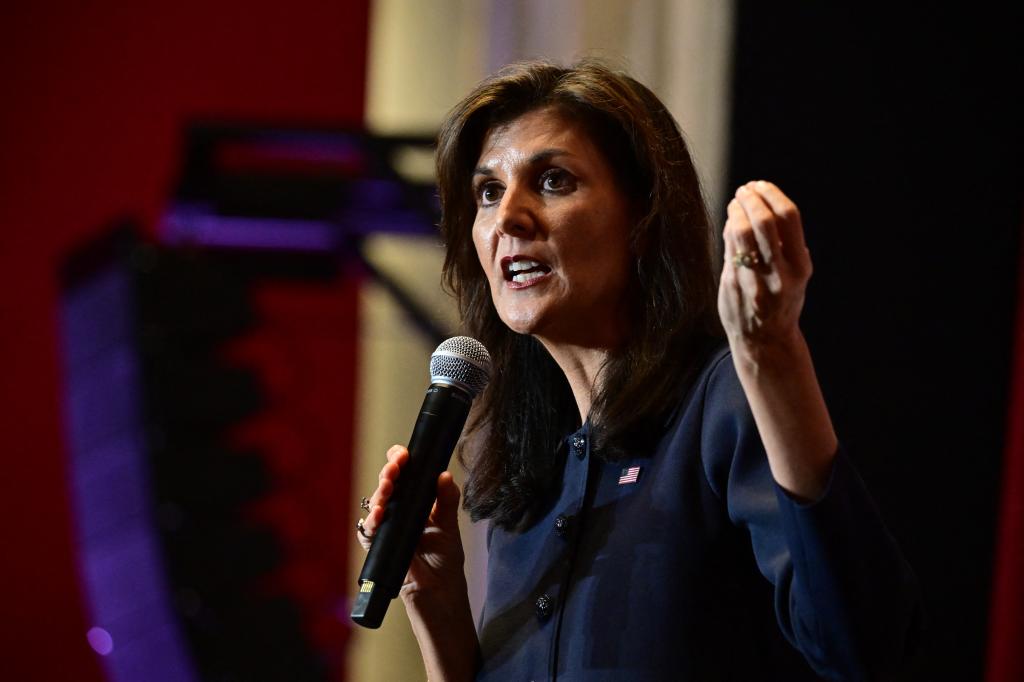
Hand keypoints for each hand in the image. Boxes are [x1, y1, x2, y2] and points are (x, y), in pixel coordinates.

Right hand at [357, 445, 466, 599]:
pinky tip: (378, 517)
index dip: (399, 460)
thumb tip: (444, 475)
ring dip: (379, 494)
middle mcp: (401, 510)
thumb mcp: (449, 526)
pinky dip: (371, 522)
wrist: (438, 593)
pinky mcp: (380, 546)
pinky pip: (369, 531)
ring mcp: (389, 527)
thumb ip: (447, 500)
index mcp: (418, 500)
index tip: (402, 454)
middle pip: (388, 484)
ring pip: (376, 503)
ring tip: (387, 491)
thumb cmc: (446, 560)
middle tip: (394, 469)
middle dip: (388, 474)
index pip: (405, 474)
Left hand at [718, 180, 812, 358]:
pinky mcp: (733, 285)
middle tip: (744, 190)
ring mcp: (754, 280)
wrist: (765, 340)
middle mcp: (780, 274)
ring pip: (740, 233)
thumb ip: (784, 243)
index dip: (771, 195)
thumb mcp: (795, 273)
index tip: (760, 185)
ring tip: (735, 203)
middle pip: (763, 221)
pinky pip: (729, 249)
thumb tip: (762, 203)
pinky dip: (729, 230)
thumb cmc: (782, 299)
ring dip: (735, 211)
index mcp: (801, 266)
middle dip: (751, 199)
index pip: (788, 217)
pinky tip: (731, 223)